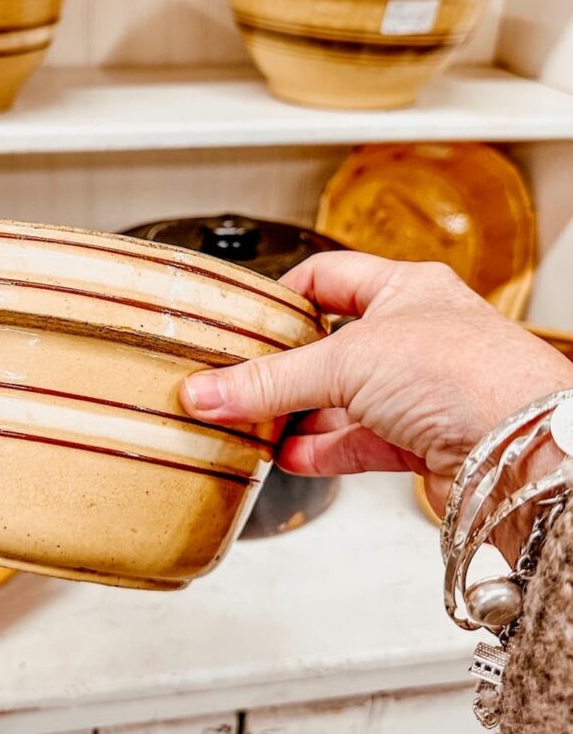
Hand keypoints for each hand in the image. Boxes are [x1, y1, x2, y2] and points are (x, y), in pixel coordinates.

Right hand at [180, 253, 572, 552]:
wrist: (524, 450)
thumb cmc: (465, 373)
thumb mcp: (347, 361)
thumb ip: (271, 381)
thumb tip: (208, 391)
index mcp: (406, 289)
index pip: (331, 277)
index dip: (287, 295)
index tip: (247, 319)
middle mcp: (416, 336)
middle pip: (333, 346)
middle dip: (288, 367)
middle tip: (242, 380)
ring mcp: (421, 390)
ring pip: (345, 400)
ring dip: (301, 416)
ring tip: (256, 425)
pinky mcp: (424, 439)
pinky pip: (361, 442)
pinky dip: (323, 451)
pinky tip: (291, 457)